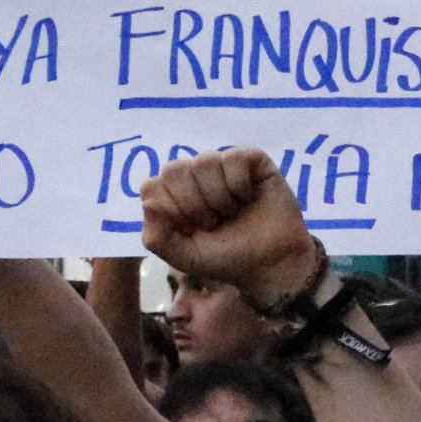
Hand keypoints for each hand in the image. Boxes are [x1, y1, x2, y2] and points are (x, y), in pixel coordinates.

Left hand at [139, 148, 317, 305]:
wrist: (270, 264)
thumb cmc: (227, 259)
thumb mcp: (184, 257)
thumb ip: (156, 237)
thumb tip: (149, 204)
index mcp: (173, 195)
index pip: (153, 186)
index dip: (173, 211)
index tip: (192, 230)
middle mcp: (194, 176)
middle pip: (175, 170)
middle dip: (196, 204)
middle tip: (215, 222)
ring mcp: (222, 165)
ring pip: (205, 161)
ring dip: (220, 196)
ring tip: (232, 211)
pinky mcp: (251, 160)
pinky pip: (233, 157)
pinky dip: (240, 184)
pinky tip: (248, 197)